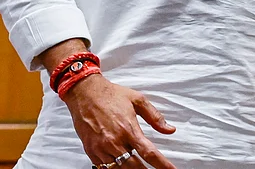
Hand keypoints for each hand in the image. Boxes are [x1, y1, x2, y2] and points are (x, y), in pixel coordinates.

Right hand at [61, 74, 176, 168]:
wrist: (85, 93)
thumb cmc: (112, 95)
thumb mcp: (139, 100)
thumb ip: (155, 117)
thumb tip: (169, 129)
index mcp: (129, 129)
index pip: (149, 153)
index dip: (162, 164)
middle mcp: (115, 141)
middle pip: (134, 166)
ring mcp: (101, 148)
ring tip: (140, 168)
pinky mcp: (91, 151)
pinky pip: (104, 167)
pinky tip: (122, 167)